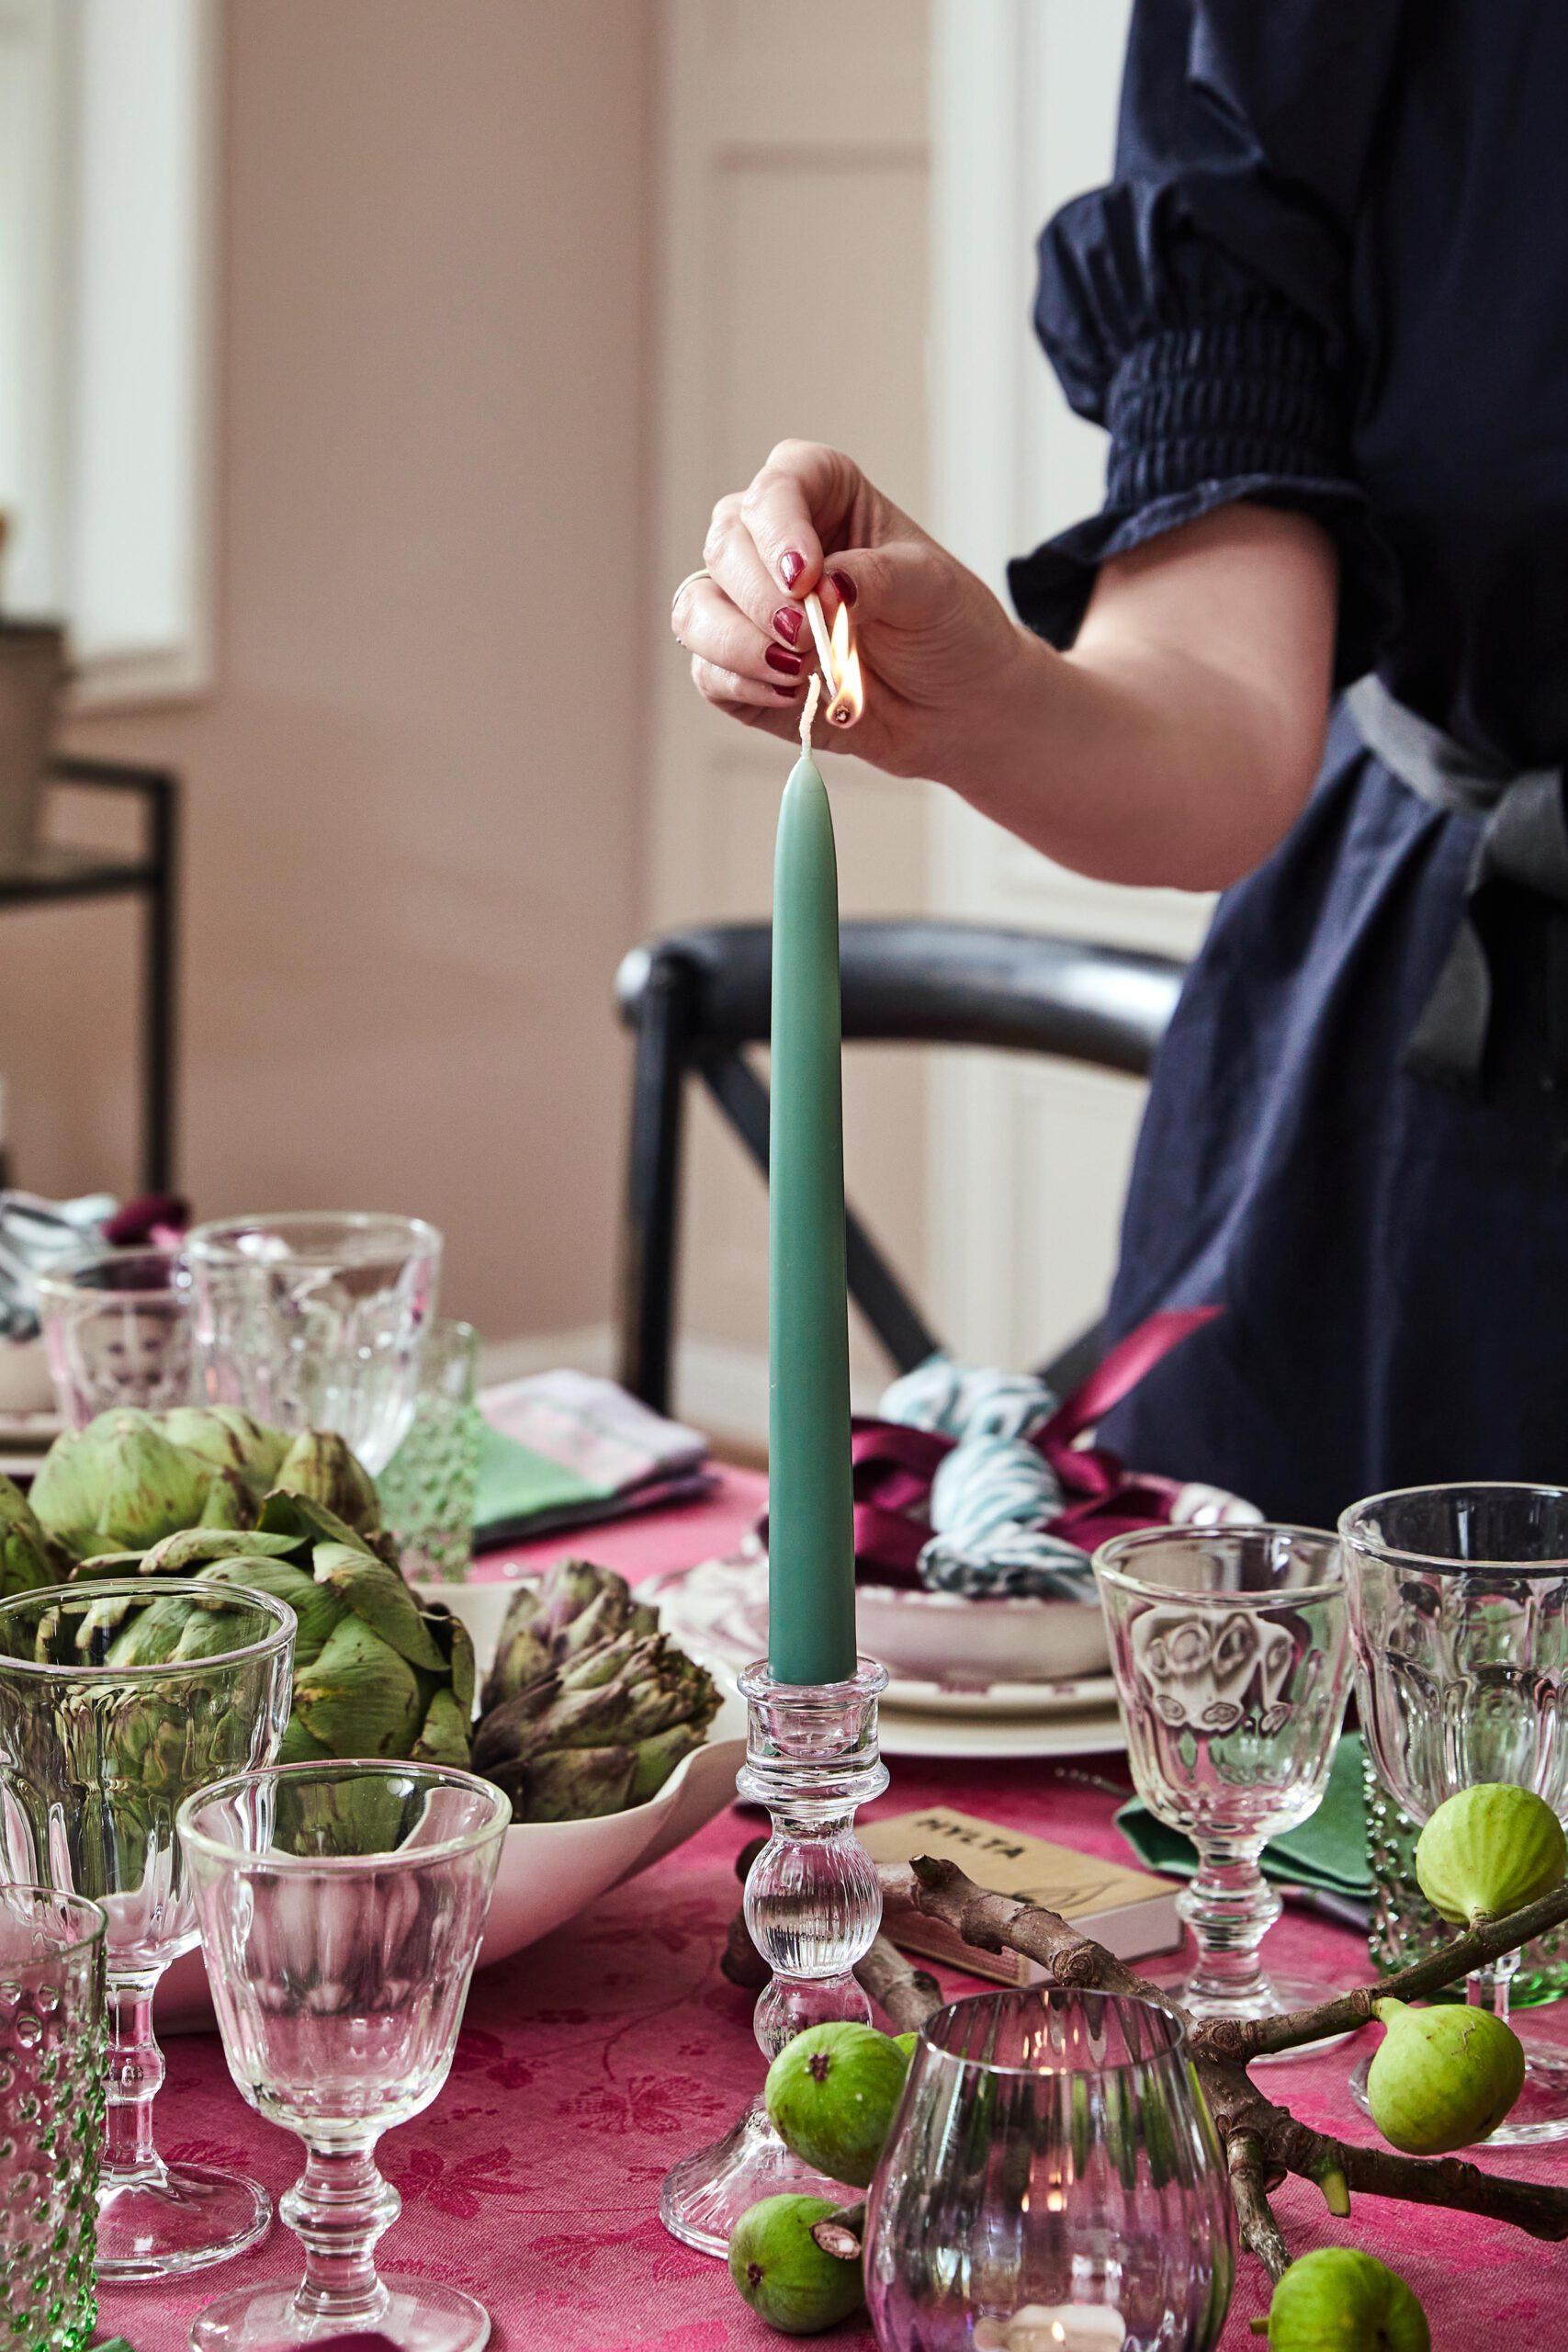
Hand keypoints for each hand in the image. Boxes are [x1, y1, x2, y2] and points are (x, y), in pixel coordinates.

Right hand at [671, 440, 1027, 779]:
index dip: (779, 527)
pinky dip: (742, 684)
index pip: (778, 486)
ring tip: (797, 671)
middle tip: (803, 635)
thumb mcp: (931, 591)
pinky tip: (793, 695)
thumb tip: (824, 587)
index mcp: (824, 496)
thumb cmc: (949, 630)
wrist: (959, 707)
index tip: (805, 576)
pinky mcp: (740, 667)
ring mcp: (750, 607)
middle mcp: (773, 543)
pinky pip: (708, 671)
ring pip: (697, 609)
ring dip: (736, 643)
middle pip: (725, 544)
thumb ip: (877, 578)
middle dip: (759, 596)